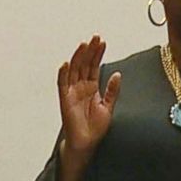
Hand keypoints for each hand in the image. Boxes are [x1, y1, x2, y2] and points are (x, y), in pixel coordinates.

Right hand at [57, 35, 120, 159]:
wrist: (87, 142)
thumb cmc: (95, 127)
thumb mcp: (108, 106)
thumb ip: (112, 90)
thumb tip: (118, 74)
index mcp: (91, 87)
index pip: (94, 66)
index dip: (97, 54)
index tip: (102, 42)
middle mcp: (81, 87)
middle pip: (84, 65)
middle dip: (89, 51)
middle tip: (95, 38)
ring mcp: (72, 92)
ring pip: (74, 70)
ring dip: (78, 57)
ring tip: (83, 45)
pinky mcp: (65, 100)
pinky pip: (62, 84)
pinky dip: (63, 73)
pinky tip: (66, 63)